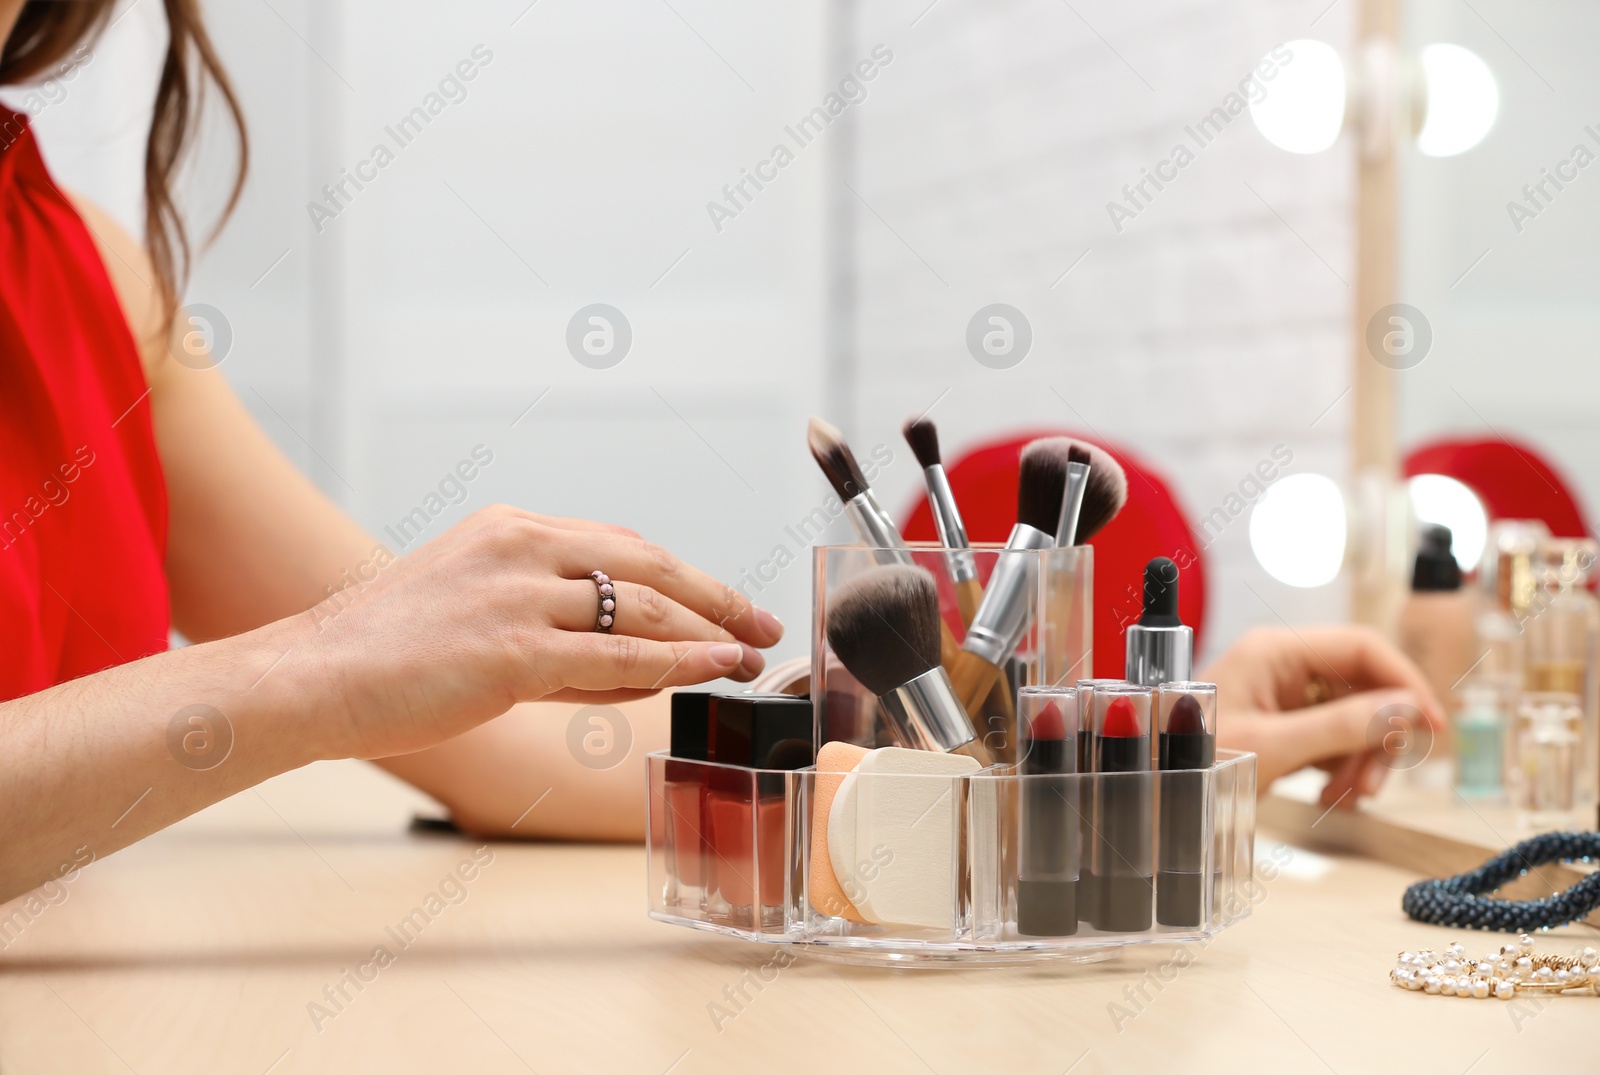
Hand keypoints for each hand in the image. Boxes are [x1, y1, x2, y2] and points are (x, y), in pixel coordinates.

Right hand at [292, 505, 782, 759]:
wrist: (314, 676)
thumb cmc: (386, 655)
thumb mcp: (472, 613)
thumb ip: (552, 630)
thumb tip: (632, 666)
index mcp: (511, 529)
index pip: (620, 545)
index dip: (681, 573)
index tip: (721, 596)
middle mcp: (522, 547)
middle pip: (648, 563)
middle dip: (714, 592)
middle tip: (762, 618)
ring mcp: (519, 595)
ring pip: (642, 609)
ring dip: (707, 631)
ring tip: (751, 650)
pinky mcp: (514, 649)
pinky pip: (618, 657)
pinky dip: (678, 662)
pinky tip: (716, 667)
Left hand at [1203, 625, 1445, 807]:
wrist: (1152, 789)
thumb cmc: (1194, 760)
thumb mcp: (1273, 747)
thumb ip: (1341, 726)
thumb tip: (1407, 709)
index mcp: (1275, 650)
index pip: (1362, 646)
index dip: (1405, 682)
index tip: (1433, 728)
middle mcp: (1282, 664)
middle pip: (1365, 685)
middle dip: (1377, 736)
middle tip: (1371, 787)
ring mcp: (1283, 693)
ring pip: (1355, 715)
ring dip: (1361, 759)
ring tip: (1342, 797)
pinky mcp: (1283, 722)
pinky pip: (1334, 735)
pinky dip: (1342, 766)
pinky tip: (1330, 794)